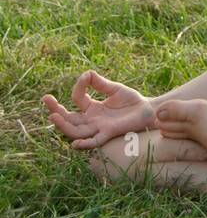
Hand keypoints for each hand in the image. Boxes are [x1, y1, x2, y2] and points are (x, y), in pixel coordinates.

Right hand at [41, 71, 156, 149]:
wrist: (149, 111)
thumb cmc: (132, 101)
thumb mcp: (114, 88)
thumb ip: (99, 82)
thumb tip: (86, 73)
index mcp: (92, 108)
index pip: (77, 99)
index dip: (78, 87)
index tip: (85, 78)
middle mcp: (92, 119)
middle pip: (69, 118)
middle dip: (55, 110)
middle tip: (45, 99)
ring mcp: (99, 128)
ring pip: (76, 131)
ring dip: (63, 125)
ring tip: (53, 116)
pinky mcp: (109, 133)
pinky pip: (94, 142)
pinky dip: (84, 144)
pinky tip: (75, 143)